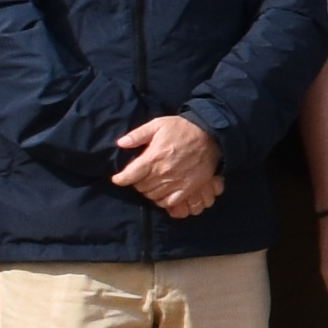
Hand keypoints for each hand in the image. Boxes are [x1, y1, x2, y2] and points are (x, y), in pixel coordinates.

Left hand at [109, 113, 224, 215]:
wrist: (210, 135)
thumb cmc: (182, 128)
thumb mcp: (158, 124)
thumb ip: (138, 135)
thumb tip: (120, 143)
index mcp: (153, 157)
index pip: (130, 175)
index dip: (120, 179)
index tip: (117, 179)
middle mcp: (162, 173)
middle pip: (141, 187)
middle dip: (136, 183)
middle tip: (139, 178)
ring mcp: (176, 182)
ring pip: (153, 196)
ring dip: (148, 192)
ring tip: (150, 185)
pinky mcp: (187, 188)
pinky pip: (169, 202)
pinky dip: (162, 201)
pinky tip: (161, 194)